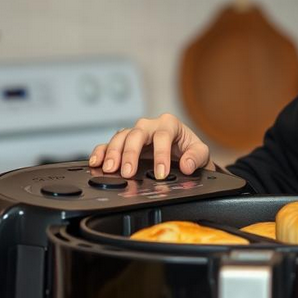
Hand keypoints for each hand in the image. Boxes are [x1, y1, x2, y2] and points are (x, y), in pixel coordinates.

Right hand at [88, 113, 211, 178]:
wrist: (183, 153)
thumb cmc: (189, 150)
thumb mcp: (201, 153)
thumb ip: (197, 157)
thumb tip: (187, 165)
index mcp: (170, 124)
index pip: (163, 136)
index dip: (160, 155)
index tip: (160, 174)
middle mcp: (150, 125)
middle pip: (137, 134)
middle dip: (130, 153)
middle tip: (128, 172)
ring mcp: (135, 133)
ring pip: (121, 137)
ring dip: (114, 153)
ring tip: (111, 170)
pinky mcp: (124, 143)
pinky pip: (109, 143)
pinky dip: (101, 151)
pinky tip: (97, 162)